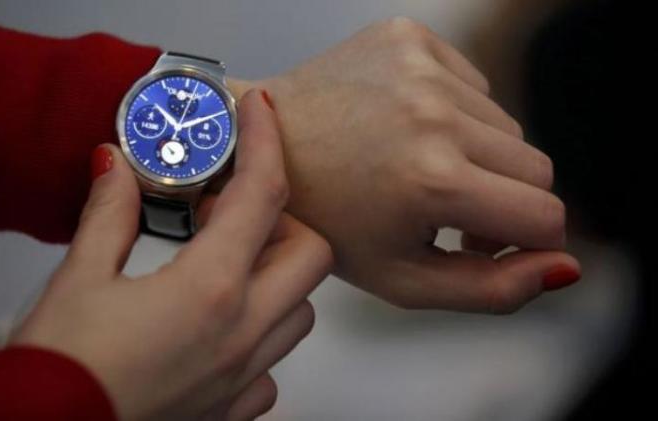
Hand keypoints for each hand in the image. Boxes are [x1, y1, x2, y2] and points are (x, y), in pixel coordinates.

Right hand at [11, 90, 332, 419]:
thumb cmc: (60, 374)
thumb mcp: (80, 278)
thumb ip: (110, 215)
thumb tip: (117, 170)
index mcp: (208, 290)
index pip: (261, 194)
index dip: (265, 141)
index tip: (260, 112)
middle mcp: (240, 334)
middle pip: (311, 254)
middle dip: (283, 220)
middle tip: (233, 210)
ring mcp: (242, 374)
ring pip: (301, 311)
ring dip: (277, 276)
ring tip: (227, 264)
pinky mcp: (231, 407)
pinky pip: (273, 365)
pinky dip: (260, 336)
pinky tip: (220, 326)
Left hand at [228, 18, 579, 312]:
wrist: (263, 147)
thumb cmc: (324, 218)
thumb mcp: (401, 279)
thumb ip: (491, 289)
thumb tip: (563, 268)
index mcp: (432, 181)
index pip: (545, 216)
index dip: (530, 241)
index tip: (494, 242)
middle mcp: (433, 115)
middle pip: (536, 168)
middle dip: (505, 200)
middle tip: (452, 213)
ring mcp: (421, 67)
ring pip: (507, 126)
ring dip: (478, 157)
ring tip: (422, 171)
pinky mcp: (409, 38)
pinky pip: (473, 86)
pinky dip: (454, 115)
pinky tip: (408, 131)